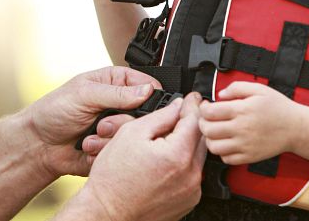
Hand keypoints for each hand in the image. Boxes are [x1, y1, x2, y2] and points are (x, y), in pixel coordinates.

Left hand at [24, 66, 161, 177]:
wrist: (39, 144)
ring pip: (134, 135)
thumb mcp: (84, 94)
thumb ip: (117, 93)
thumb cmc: (55, 111)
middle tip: (102, 124)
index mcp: (116, 83)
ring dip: (110, 138)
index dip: (149, 95)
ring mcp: (118, 127)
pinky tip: (87, 147)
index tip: (141, 105)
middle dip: (122, 122)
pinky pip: (122, 152)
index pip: (147, 84)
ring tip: (90, 135)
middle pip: (145, 114)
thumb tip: (147, 90)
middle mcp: (121, 105)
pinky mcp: (114, 148)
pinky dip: (104, 151)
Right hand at [77, 93, 205, 220]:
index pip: (195, 120)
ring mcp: (191, 190)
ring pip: (198, 156)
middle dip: (190, 124)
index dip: (193, 105)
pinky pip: (192, 174)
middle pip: (200, 138)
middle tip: (177, 117)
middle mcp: (190, 175)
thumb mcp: (131, 134)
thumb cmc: (113, 179)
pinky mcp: (188, 201)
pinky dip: (184, 164)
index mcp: (178, 155)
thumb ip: (160, 116)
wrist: (108, 212)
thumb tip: (177, 106)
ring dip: (187, 144)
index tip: (192, 98)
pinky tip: (164, 163)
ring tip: (165, 142)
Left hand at [199, 82, 302, 164]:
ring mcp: (245, 145)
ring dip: (210, 139)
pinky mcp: (249, 157)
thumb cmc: (278, 108)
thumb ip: (236, 87)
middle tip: (207, 119)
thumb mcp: (259, 89)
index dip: (202, 108)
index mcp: (242, 110)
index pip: (209, 112)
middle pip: (208, 130)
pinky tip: (226, 143)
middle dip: (203, 123)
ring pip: (214, 147)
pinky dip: (222, 152)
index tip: (206, 106)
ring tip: (215, 132)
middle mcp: (241, 129)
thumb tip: (220, 94)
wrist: (296, 128)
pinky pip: (226, 159)